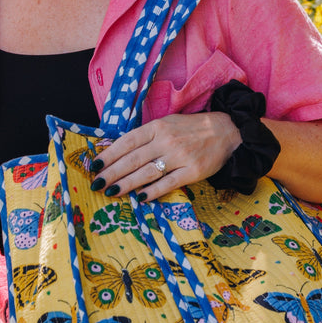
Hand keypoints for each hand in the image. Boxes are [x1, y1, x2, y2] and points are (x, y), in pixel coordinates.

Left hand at [90, 112, 240, 200]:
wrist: (226, 131)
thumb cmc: (190, 129)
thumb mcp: (166, 124)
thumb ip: (145, 137)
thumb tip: (117, 152)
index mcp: (157, 127)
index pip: (127, 142)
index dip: (109, 155)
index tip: (94, 166)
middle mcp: (166, 140)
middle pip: (133, 159)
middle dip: (112, 173)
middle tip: (97, 183)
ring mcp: (180, 156)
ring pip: (147, 172)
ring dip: (126, 184)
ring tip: (111, 192)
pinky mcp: (193, 171)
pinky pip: (168, 183)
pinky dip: (152, 192)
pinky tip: (139, 198)